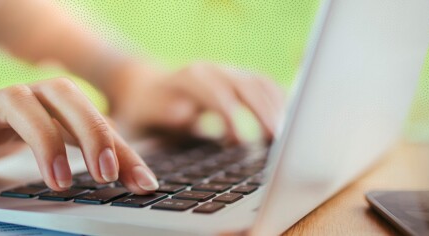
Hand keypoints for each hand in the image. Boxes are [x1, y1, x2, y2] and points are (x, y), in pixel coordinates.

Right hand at [0, 78, 158, 194]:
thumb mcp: (33, 150)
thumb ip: (78, 160)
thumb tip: (132, 182)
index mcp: (44, 105)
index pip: (92, 117)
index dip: (121, 148)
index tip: (144, 184)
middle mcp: (18, 98)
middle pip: (61, 94)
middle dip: (90, 131)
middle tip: (105, 175)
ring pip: (17, 102)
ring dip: (43, 140)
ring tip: (58, 183)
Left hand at [108, 62, 285, 143]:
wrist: (142, 88)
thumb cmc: (142, 111)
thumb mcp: (144, 116)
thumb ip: (164, 115)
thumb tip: (186, 114)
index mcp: (187, 78)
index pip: (215, 92)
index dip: (231, 116)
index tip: (241, 143)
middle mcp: (210, 70)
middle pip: (244, 84)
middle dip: (262, 112)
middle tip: (276, 140)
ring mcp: (225, 72)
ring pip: (258, 83)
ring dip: (275, 108)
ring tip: (284, 137)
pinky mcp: (237, 79)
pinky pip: (264, 85)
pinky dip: (278, 101)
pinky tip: (286, 123)